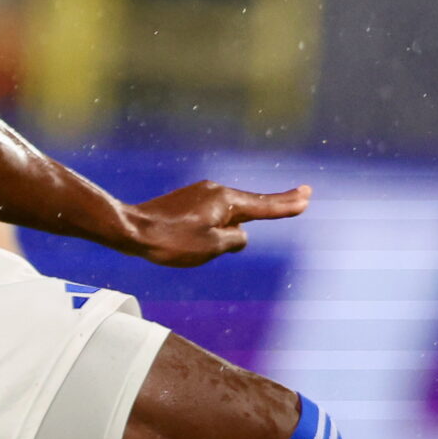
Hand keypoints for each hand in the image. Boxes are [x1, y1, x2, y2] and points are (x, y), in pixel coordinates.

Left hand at [118, 181, 309, 266]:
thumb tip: (239, 234)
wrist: (130, 229)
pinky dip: (222, 223)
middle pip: (252, 204)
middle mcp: (215, 191)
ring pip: (230, 213)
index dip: (288, 204)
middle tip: (304, 195)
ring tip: (201, 245)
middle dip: (276, 204)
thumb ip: (235, 241)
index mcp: (225, 200)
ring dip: (238, 224)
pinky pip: (214, 214)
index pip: (265, 206)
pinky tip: (207, 236)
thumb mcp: (212, 247)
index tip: (307, 195)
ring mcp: (200, 194)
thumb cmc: (170, 241)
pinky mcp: (188, 201)